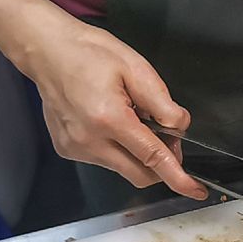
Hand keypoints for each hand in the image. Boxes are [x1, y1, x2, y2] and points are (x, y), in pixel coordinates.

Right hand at [26, 21, 207, 199]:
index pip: (153, 158)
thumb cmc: (89, 53)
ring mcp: (76, 148)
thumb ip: (162, 104)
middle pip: (141, 174)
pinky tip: (109, 122)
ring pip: (125, 169)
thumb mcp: (136, 68)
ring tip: (130, 119)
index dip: (178, 177)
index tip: (196, 191)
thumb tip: (180, 127)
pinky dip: (119, 149)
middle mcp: (89, 140)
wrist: (46, 50)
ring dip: (138, 153)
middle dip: (161, 163)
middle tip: (164, 134)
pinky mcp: (68, 151)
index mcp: (109, 118)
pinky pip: (106, 161)